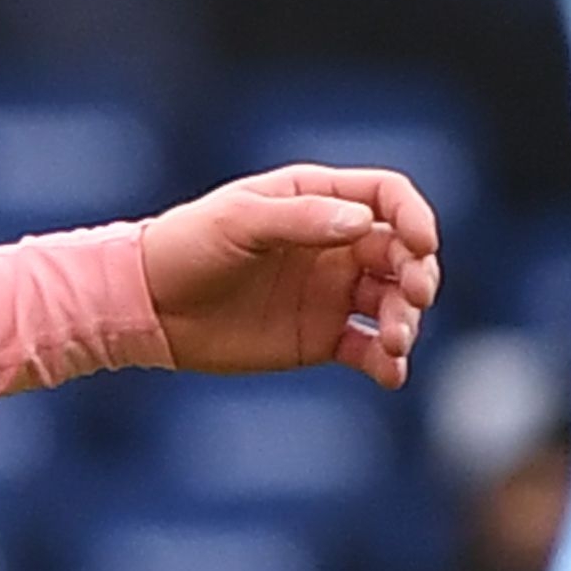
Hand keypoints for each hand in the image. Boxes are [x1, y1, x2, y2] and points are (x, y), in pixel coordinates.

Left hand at [144, 163, 442, 389]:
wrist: (148, 306)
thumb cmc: (186, 246)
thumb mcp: (238, 222)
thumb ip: (300, 221)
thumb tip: (363, 224)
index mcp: (316, 199)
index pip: (387, 197)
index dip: (414, 216)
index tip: (422, 244)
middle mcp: (333, 244)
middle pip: (402, 252)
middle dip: (419, 273)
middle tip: (414, 297)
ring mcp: (331, 293)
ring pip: (394, 302)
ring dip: (407, 320)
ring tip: (395, 342)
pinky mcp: (321, 338)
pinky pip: (369, 349)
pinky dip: (387, 362)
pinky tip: (390, 374)